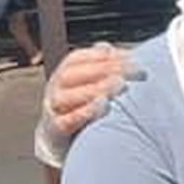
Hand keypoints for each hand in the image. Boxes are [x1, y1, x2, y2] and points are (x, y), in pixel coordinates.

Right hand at [40, 44, 138, 159]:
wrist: (68, 135)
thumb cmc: (89, 103)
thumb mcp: (94, 82)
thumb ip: (104, 65)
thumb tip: (109, 48)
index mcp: (65, 73)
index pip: (76, 59)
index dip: (99, 56)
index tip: (127, 57)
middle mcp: (56, 89)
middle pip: (69, 75)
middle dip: (101, 71)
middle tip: (129, 72)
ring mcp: (53, 110)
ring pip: (64, 98)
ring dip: (92, 91)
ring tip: (118, 86)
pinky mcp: (56, 130)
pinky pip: (63, 122)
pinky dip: (82, 114)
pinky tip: (103, 106)